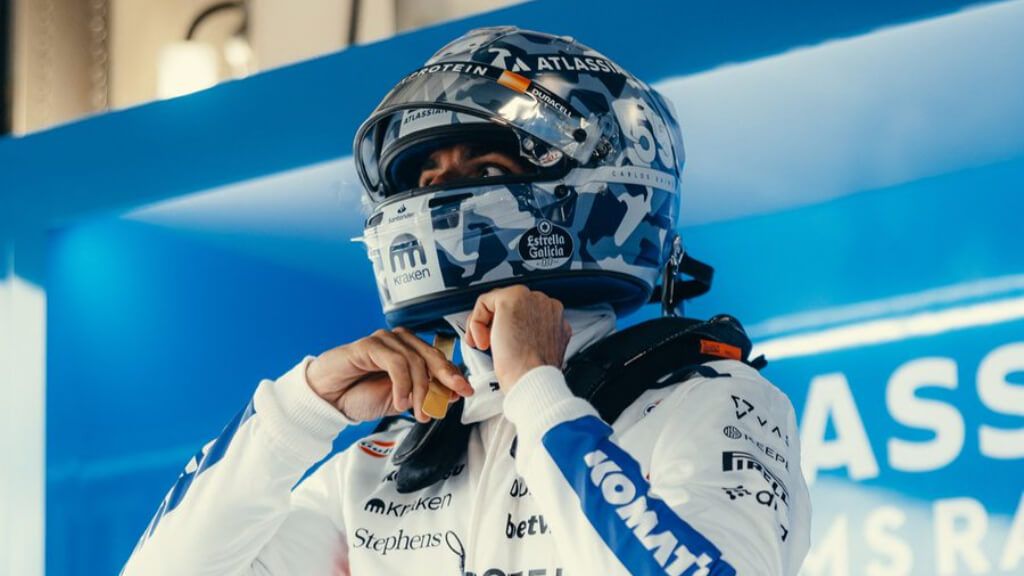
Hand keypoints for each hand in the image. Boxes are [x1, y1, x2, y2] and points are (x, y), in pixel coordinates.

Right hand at [305, 328, 473, 422]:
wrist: (328, 399)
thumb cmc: (358, 395)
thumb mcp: (400, 400)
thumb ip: (423, 396)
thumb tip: (451, 394)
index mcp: (408, 352)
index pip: (438, 360)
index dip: (453, 375)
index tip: (465, 391)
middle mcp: (398, 342)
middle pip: (431, 355)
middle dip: (445, 378)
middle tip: (451, 398)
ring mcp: (383, 341)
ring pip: (415, 360)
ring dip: (420, 390)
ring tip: (417, 412)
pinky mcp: (368, 345)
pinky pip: (395, 362)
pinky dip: (402, 384)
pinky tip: (400, 401)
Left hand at [464, 285, 571, 390]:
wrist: (532, 378)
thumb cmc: (533, 374)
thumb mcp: (540, 351)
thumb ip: (533, 336)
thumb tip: (516, 335)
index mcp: (556, 318)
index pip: (526, 313)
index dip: (510, 328)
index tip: (505, 344)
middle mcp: (547, 304)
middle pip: (512, 305)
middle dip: (496, 325)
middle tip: (488, 345)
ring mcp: (531, 299)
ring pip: (496, 303)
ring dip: (484, 325)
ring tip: (484, 345)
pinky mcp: (511, 299)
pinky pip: (483, 303)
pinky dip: (476, 323)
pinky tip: (482, 342)